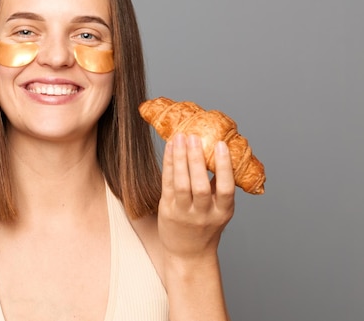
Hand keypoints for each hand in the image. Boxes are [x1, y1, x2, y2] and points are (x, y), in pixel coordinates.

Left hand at [157, 133, 234, 260]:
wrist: (189, 254)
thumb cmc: (206, 226)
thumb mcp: (220, 210)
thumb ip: (219, 186)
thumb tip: (220, 152)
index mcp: (222, 212)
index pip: (225, 189)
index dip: (224, 166)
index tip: (221, 145)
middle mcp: (204, 214)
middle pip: (200, 186)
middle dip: (196, 160)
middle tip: (194, 137)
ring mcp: (184, 214)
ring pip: (181, 185)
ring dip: (180, 160)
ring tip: (180, 138)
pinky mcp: (168, 211)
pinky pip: (167, 185)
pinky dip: (169, 165)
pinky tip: (170, 148)